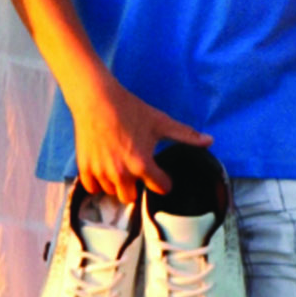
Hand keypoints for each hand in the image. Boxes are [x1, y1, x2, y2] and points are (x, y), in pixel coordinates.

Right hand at [67, 77, 204, 203]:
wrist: (96, 99)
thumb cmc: (130, 110)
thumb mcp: (160, 122)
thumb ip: (186, 135)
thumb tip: (210, 141)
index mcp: (142, 165)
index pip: (160, 188)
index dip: (163, 181)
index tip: (160, 174)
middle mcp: (121, 174)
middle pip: (131, 198)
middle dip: (137, 187)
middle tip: (137, 173)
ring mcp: (101, 172)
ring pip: (112, 193)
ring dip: (118, 185)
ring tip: (120, 170)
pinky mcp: (85, 167)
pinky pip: (92, 188)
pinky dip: (98, 183)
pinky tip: (104, 171)